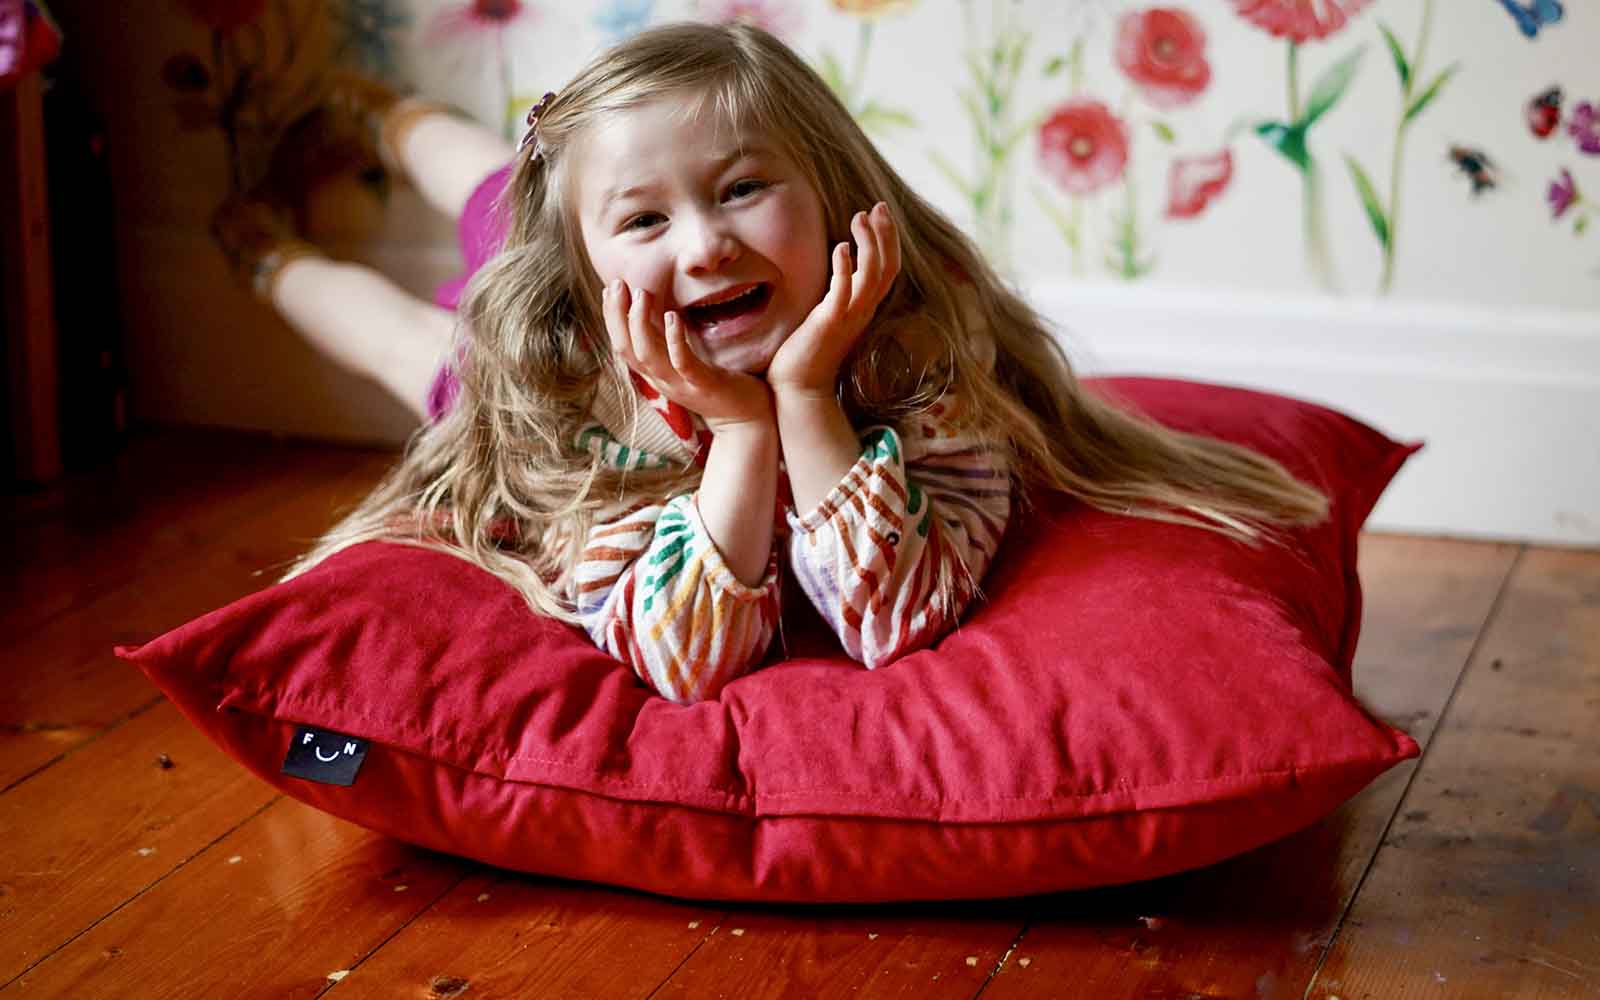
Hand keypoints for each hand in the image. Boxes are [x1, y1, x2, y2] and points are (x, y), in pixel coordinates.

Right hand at [603, 280, 772, 432]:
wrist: (745, 420)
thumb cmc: (717, 384)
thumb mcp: (686, 362)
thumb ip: (669, 344)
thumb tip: (659, 314)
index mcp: (656, 373)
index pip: (623, 345)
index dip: (612, 318)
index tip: (609, 289)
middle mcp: (662, 380)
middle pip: (627, 349)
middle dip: (617, 315)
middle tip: (616, 284)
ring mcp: (681, 384)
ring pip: (649, 355)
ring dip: (640, 324)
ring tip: (642, 294)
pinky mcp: (704, 386)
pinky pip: (684, 363)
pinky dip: (675, 341)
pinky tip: (673, 317)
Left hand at [766, 201, 900, 398]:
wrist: (798, 390)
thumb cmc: (807, 353)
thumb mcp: (827, 315)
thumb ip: (836, 293)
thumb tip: (838, 268)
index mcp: (862, 307)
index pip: (887, 268)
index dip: (887, 239)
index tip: (878, 212)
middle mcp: (862, 311)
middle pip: (887, 267)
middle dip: (886, 234)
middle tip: (879, 206)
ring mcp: (848, 318)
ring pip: (872, 275)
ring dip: (868, 244)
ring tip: (859, 217)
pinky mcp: (830, 324)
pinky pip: (843, 293)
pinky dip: (844, 268)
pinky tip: (840, 246)